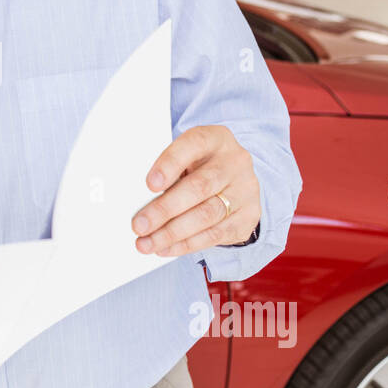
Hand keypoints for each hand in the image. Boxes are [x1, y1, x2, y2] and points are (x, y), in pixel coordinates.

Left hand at [131, 124, 259, 256]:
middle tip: (139, 225)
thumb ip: (168, 171)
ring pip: (206, 215)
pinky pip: (215, 235)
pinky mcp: (248, 217)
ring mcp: (245, 190)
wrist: (236, 180)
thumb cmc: (199, 166)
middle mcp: (235, 162)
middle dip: (165, 209)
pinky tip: (164, 248)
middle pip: (199, 187)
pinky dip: (186, 244)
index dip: (170, 164)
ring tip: (146, 243)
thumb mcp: (187, 158)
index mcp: (216, 138)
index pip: (193, 144)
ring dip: (172, 233)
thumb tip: (140, 202)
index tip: (149, 184)